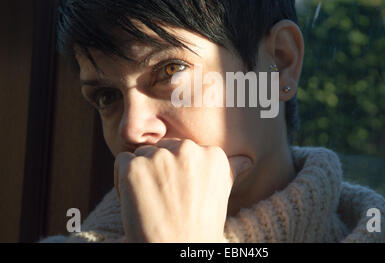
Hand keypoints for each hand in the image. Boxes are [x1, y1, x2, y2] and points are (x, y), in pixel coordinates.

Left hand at [114, 139, 251, 242]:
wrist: (178, 250)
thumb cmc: (200, 225)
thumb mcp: (222, 193)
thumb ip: (231, 169)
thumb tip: (246, 159)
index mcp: (213, 153)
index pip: (183, 149)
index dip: (178, 171)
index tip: (182, 194)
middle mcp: (189, 149)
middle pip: (162, 148)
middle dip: (159, 170)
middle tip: (166, 199)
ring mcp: (160, 157)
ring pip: (142, 154)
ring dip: (141, 174)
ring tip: (152, 202)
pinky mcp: (135, 167)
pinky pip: (122, 162)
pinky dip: (123, 180)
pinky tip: (135, 201)